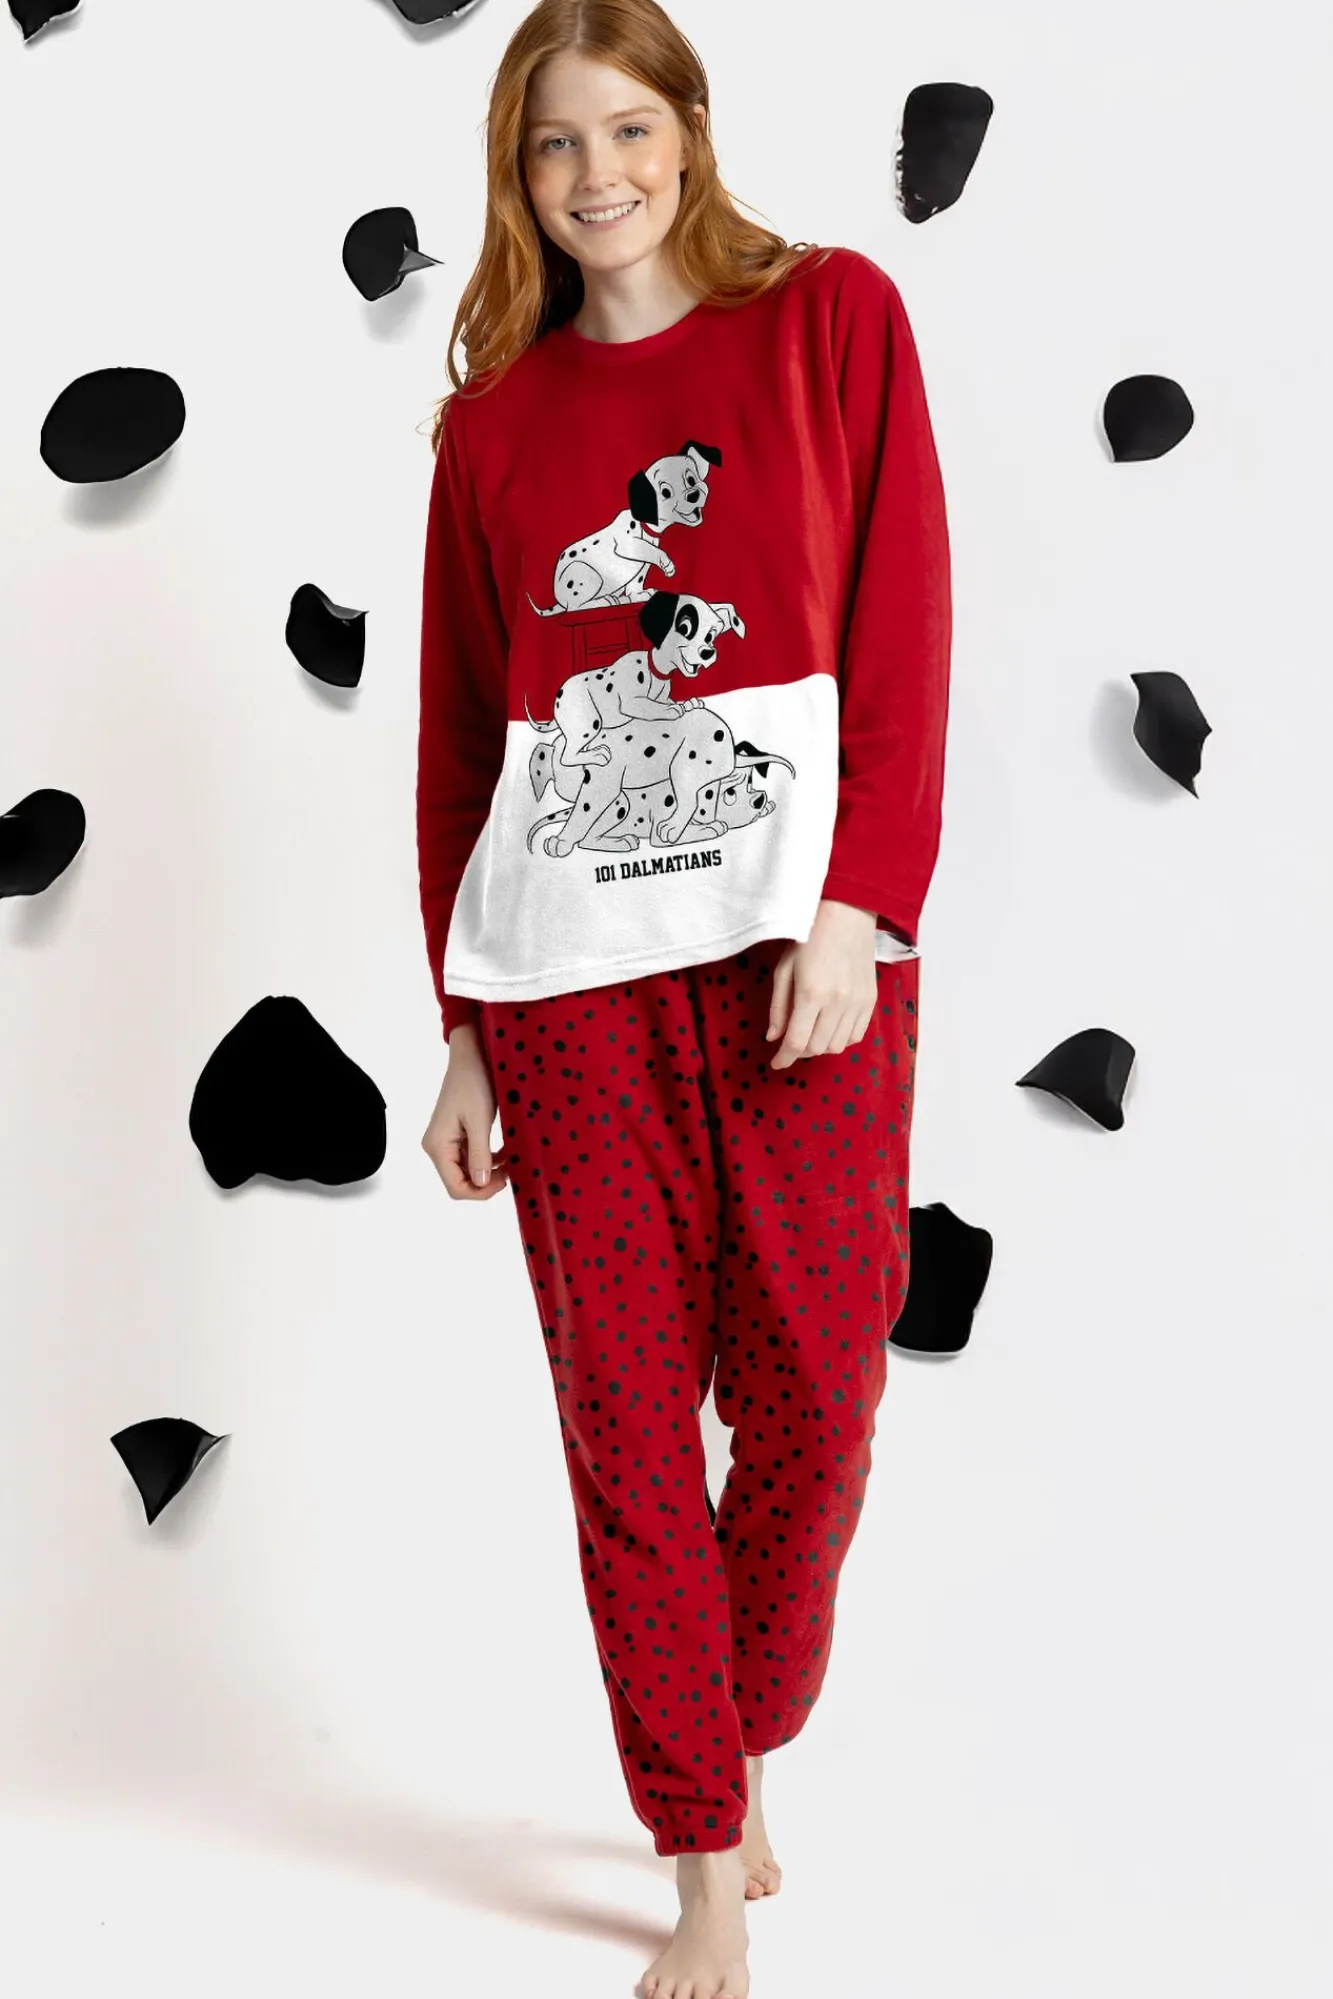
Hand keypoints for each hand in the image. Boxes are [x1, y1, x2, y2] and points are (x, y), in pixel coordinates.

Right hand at [420, 1023, 510, 1198]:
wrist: (471, 1057)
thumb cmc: (474, 1083)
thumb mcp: (479, 1120)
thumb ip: (479, 1154)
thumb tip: (480, 1183)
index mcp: (438, 1146)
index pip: (455, 1187)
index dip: (480, 1192)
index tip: (505, 1181)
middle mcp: (437, 1147)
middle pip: (461, 1182)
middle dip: (486, 1181)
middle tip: (511, 1170)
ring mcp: (446, 1142)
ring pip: (468, 1171)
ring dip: (490, 1170)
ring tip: (511, 1159)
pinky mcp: (456, 1136)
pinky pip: (472, 1157)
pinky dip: (489, 1158)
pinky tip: (505, 1151)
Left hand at [766, 900, 877, 1068]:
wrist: (846, 913)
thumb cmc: (809, 935)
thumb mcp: (784, 968)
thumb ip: (778, 1007)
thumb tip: (773, 1037)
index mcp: (811, 993)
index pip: (796, 1042)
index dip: (784, 1059)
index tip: (776, 1064)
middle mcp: (837, 1002)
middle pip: (816, 1048)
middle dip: (800, 1051)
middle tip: (790, 1041)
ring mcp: (857, 1002)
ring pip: (837, 1046)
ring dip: (820, 1046)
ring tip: (810, 1031)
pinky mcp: (870, 999)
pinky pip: (857, 1035)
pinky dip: (841, 1038)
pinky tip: (830, 1026)